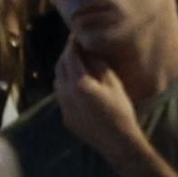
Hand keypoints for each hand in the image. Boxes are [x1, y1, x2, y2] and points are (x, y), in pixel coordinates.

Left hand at [54, 37, 141, 161]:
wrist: (116, 142)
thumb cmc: (120, 110)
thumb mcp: (113, 83)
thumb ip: (98, 65)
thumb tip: (88, 49)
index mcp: (79, 83)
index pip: (70, 56)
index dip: (72, 44)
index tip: (76, 34)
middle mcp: (65, 93)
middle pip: (60, 67)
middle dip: (66, 54)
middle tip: (75, 45)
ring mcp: (63, 106)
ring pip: (57, 81)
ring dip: (64, 69)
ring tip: (75, 63)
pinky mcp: (65, 117)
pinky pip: (60, 95)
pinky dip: (65, 84)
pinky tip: (76, 84)